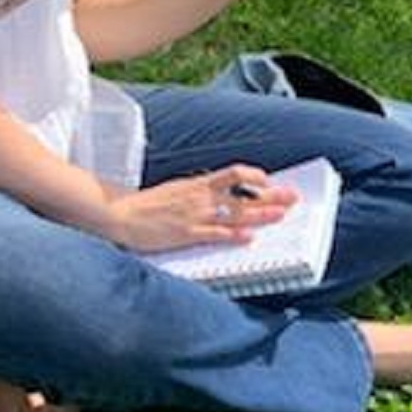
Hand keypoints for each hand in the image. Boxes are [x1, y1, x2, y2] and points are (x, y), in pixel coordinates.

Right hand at [104, 164, 297, 253]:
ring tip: (280, 214)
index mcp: (196, 184)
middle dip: (269, 196)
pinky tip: (248, 237)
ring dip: (260, 214)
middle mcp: (199, 197)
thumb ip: (197, 193)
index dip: (254, 177)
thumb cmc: (146, 207)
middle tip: (291, 197)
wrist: (120, 214)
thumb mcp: (175, 192)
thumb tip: (217, 196)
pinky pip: (214, 234)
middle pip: (242, 193)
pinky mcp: (185, 234)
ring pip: (234, 212)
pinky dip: (233, 235)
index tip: (270, 181)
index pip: (233, 174)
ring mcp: (194, 215)